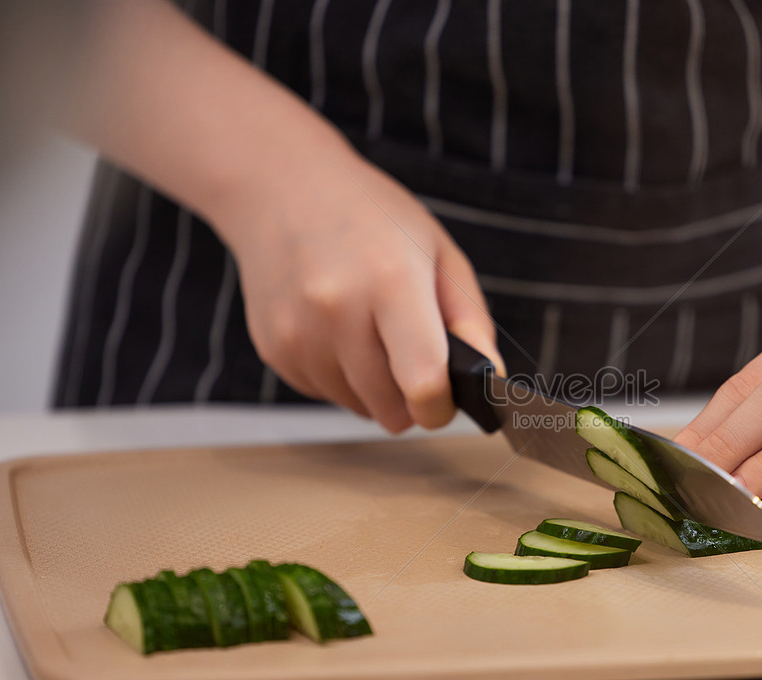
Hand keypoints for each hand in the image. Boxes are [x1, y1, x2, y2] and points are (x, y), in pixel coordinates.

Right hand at [214, 144, 503, 431]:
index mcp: (391, 281)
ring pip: (358, 407)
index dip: (442, 406)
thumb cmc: (372, 217)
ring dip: (375, 388)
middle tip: (415, 359)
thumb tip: (488, 376)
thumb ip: (470, 319)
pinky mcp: (273, 348)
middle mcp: (337, 310)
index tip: (447, 399)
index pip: (423, 382)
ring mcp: (298, 332)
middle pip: (390, 408)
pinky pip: (325, 393)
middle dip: (412, 399)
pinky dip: (341, 377)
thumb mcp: (439, 251)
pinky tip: (339, 330)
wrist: (282, 188)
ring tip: (373, 332)